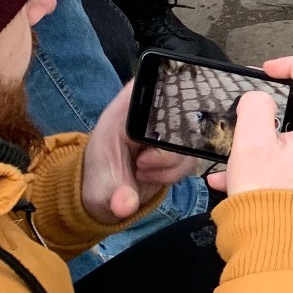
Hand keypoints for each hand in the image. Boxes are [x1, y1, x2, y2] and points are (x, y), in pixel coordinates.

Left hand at [81, 82, 198, 221]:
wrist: (110, 195)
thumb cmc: (100, 182)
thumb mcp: (100, 190)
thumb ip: (113, 197)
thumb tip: (125, 206)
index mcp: (126, 110)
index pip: (156, 86)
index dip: (164, 108)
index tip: (149, 142)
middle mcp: (150, 114)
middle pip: (181, 115)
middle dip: (167, 150)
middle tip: (142, 163)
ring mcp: (168, 129)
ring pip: (189, 139)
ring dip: (172, 164)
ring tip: (143, 171)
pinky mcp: (180, 145)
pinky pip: (192, 155)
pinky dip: (178, 172)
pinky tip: (156, 175)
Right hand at [206, 58, 292, 202]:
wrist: (272, 243)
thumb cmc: (266, 197)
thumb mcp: (252, 142)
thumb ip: (256, 106)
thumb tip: (259, 99)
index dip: (292, 65)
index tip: (266, 69)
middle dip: (276, 101)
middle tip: (250, 99)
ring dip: (263, 133)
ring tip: (236, 144)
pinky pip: (291, 152)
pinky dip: (265, 154)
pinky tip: (234, 171)